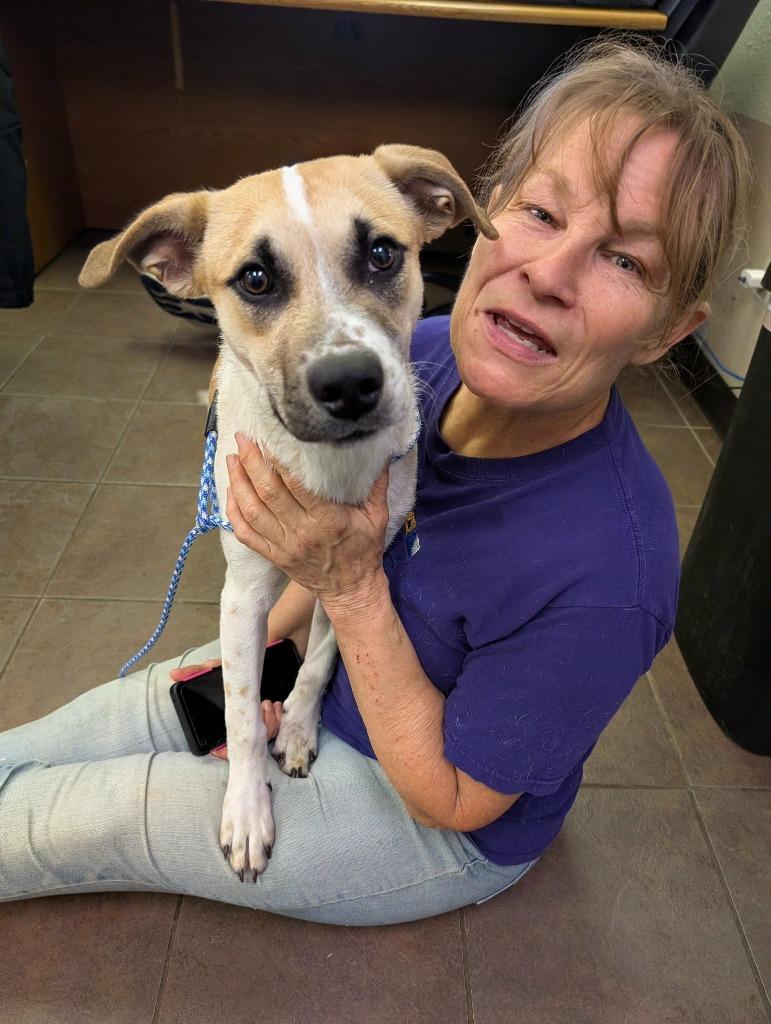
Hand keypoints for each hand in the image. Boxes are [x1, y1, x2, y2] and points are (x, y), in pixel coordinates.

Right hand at [169, 660, 283, 757]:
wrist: (263, 651)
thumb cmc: (237, 665)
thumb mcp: (216, 667)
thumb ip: (196, 672)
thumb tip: (174, 674)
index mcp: (232, 717)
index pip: (229, 745)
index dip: (226, 753)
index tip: (220, 751)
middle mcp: (246, 722)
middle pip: (250, 743)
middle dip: (256, 730)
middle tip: (259, 709)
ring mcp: (262, 721)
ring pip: (267, 736)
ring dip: (269, 722)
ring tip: (267, 704)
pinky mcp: (277, 716)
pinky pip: (280, 727)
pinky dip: (279, 718)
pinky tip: (276, 705)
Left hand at [225, 432, 389, 609]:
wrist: (352, 591)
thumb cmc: (364, 551)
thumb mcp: (377, 516)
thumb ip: (377, 483)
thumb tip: (381, 451)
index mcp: (327, 519)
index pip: (296, 484)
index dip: (278, 460)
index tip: (268, 438)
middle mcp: (301, 532)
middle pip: (268, 492)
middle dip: (251, 462)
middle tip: (243, 439)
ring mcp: (284, 546)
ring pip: (252, 511)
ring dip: (238, 483)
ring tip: (232, 459)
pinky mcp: (274, 556)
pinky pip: (246, 534)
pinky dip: (234, 512)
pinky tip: (230, 492)